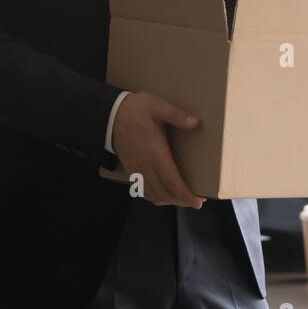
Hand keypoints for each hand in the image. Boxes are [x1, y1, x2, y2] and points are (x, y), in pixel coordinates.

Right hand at [111, 92, 202, 208]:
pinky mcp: (131, 170)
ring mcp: (136, 170)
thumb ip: (177, 115)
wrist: (110, 115)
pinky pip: (143, 191)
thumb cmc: (134, 110)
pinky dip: (155, 197)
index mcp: (155, 153)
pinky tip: (163, 193)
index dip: (185, 195)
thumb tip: (195, 122)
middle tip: (196, 200)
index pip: (171, 181)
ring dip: (169, 200)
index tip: (198, 202)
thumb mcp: (157, 106)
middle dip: (181, 200)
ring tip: (182, 198)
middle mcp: (145, 166)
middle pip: (164, 193)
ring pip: (153, 195)